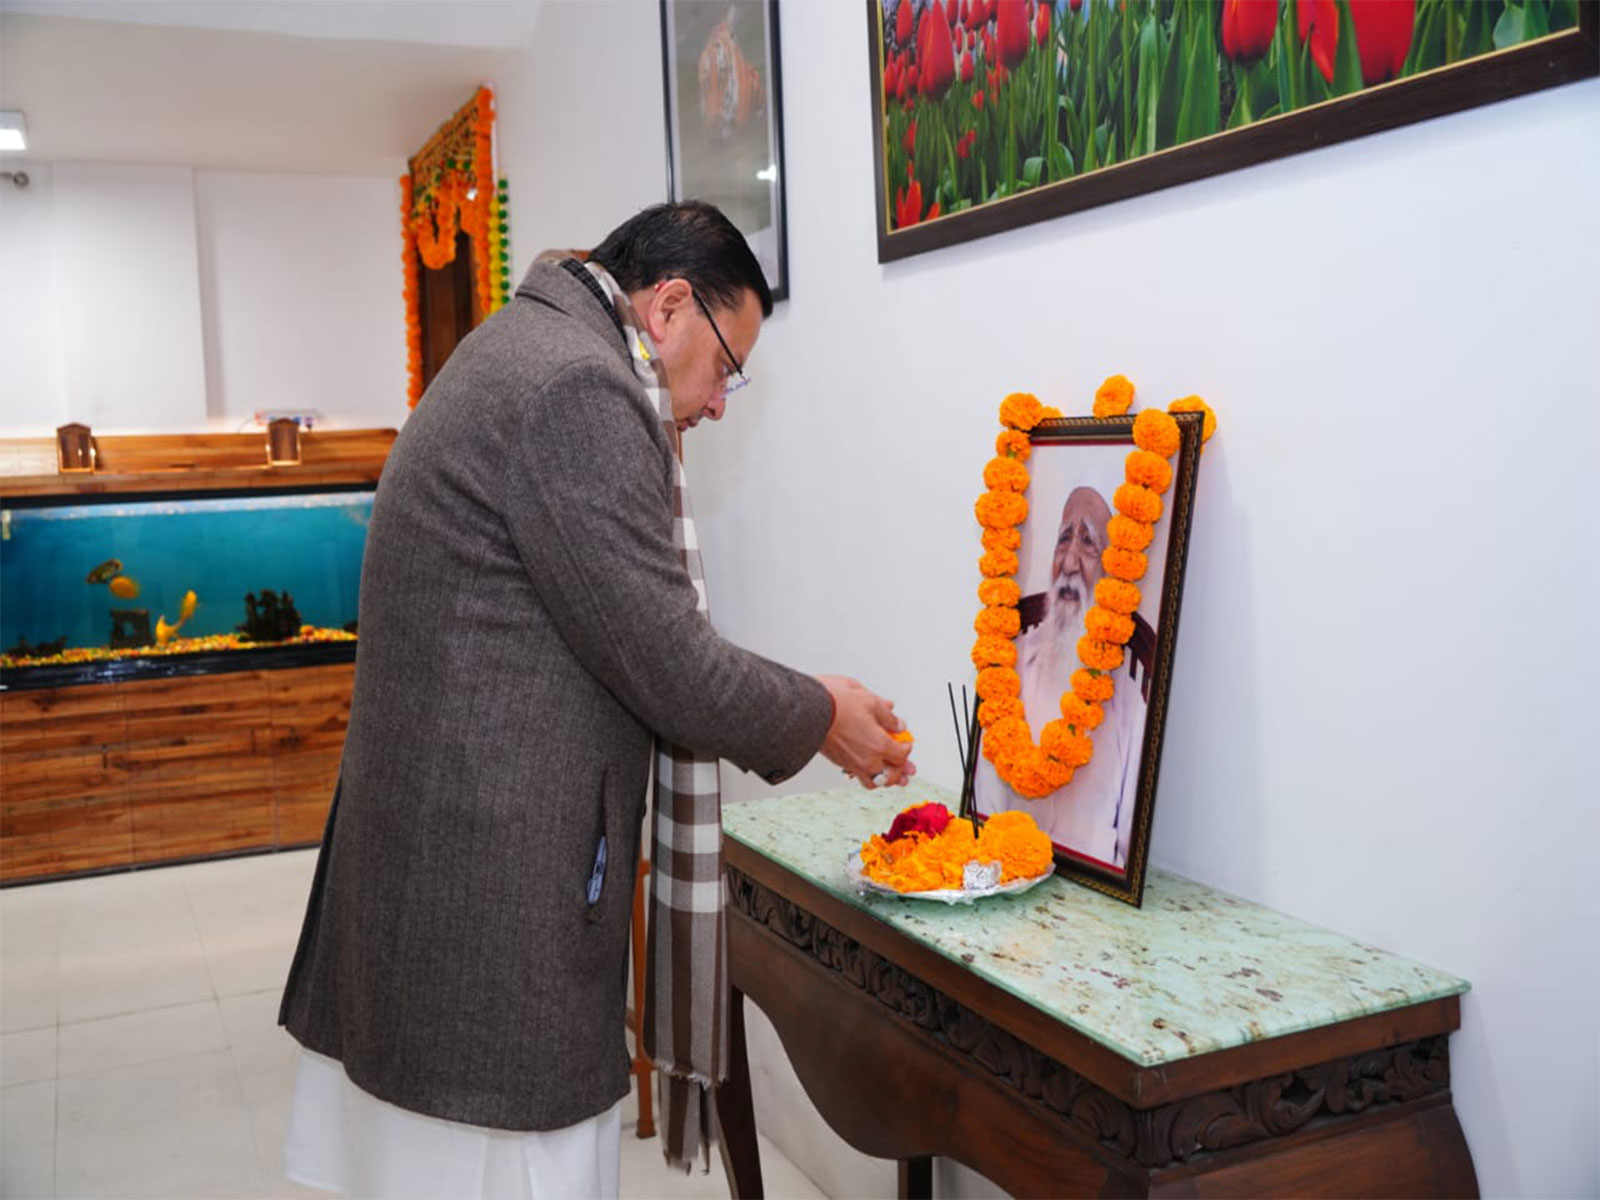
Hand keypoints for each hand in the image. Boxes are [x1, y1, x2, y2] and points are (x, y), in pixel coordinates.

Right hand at [815, 675, 916, 789]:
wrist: (807, 709)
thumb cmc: (835, 703)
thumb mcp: (869, 700)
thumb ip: (887, 715)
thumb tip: (897, 722)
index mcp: (879, 745)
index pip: (902, 754)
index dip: (907, 747)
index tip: (906, 740)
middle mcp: (867, 760)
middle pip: (892, 775)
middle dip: (902, 770)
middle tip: (907, 768)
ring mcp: (852, 764)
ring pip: (875, 782)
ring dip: (886, 779)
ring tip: (893, 777)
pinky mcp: (840, 763)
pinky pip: (860, 777)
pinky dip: (869, 775)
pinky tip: (871, 769)